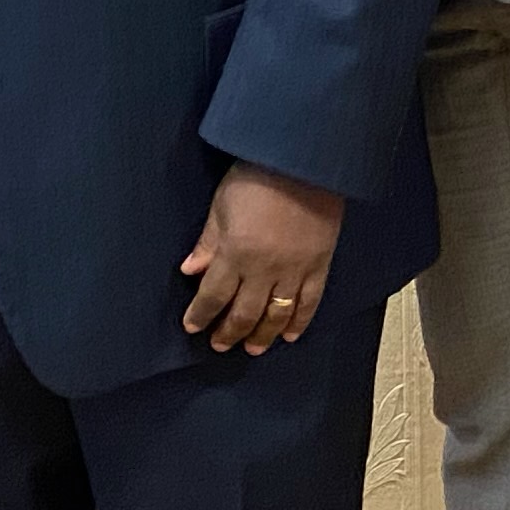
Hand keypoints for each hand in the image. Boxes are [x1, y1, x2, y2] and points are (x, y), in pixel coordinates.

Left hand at [178, 162, 344, 352]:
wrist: (305, 160)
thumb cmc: (256, 175)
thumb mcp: (222, 205)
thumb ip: (208, 242)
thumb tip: (189, 270)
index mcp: (236, 253)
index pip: (213, 295)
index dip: (201, 315)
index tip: (192, 327)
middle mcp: (264, 269)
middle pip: (244, 313)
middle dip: (229, 332)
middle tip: (219, 345)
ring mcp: (295, 270)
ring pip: (276, 315)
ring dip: (262, 336)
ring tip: (252, 349)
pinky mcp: (319, 265)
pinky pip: (309, 302)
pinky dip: (300, 322)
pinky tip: (290, 336)